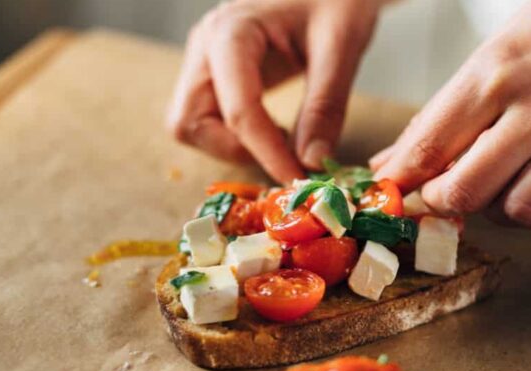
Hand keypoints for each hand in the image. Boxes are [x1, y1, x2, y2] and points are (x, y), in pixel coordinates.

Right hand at [167, 0, 381, 183]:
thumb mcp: (341, 45)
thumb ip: (326, 105)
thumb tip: (311, 163)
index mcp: (231, 31)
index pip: (237, 110)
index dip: (266, 153)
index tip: (298, 179)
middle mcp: (205, 46)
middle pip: (189, 122)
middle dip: (235, 151)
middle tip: (284, 158)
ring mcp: (204, 60)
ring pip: (191, 126)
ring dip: (232, 147)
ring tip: (283, 142)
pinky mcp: (214, 73)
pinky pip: (207, 119)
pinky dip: (236, 138)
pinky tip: (275, 132)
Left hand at [371, 0, 530, 228]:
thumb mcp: (485, 62)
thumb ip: (438, 121)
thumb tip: (389, 168)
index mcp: (494, 75)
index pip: (429, 147)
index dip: (403, 182)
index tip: (398, 194)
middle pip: (469, 191)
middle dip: (449, 203)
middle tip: (454, 192)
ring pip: (524, 211)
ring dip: (508, 208)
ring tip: (514, 181)